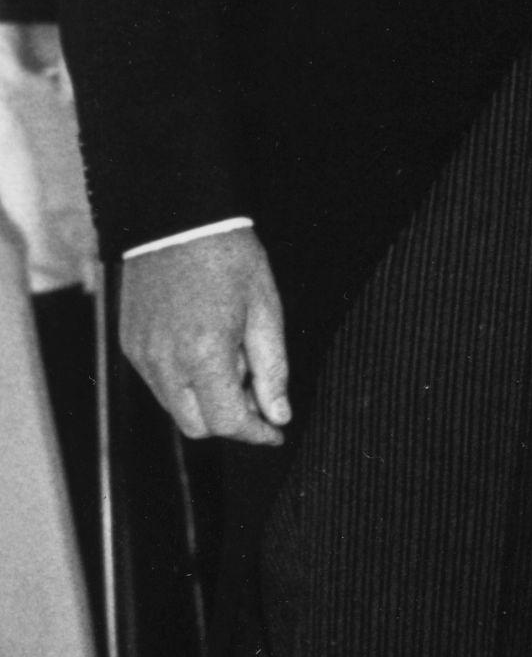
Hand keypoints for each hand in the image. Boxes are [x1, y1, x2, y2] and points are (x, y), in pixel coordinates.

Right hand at [121, 227, 290, 445]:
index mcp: (203, 354)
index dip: (255, 433)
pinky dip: (185, 382)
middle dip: (230, 420)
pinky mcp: (129, 345)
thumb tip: (278, 415)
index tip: (275, 432)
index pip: (227, 422)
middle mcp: (164, 362)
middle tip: (257, 393)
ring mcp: (141, 355)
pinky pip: (158, 383)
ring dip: (207, 400)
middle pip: (197, 426)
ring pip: (175, 407)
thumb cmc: (230, 260)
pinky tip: (206, 348)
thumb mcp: (266, 312)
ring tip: (232, 358)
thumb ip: (272, 370)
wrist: (179, 222)